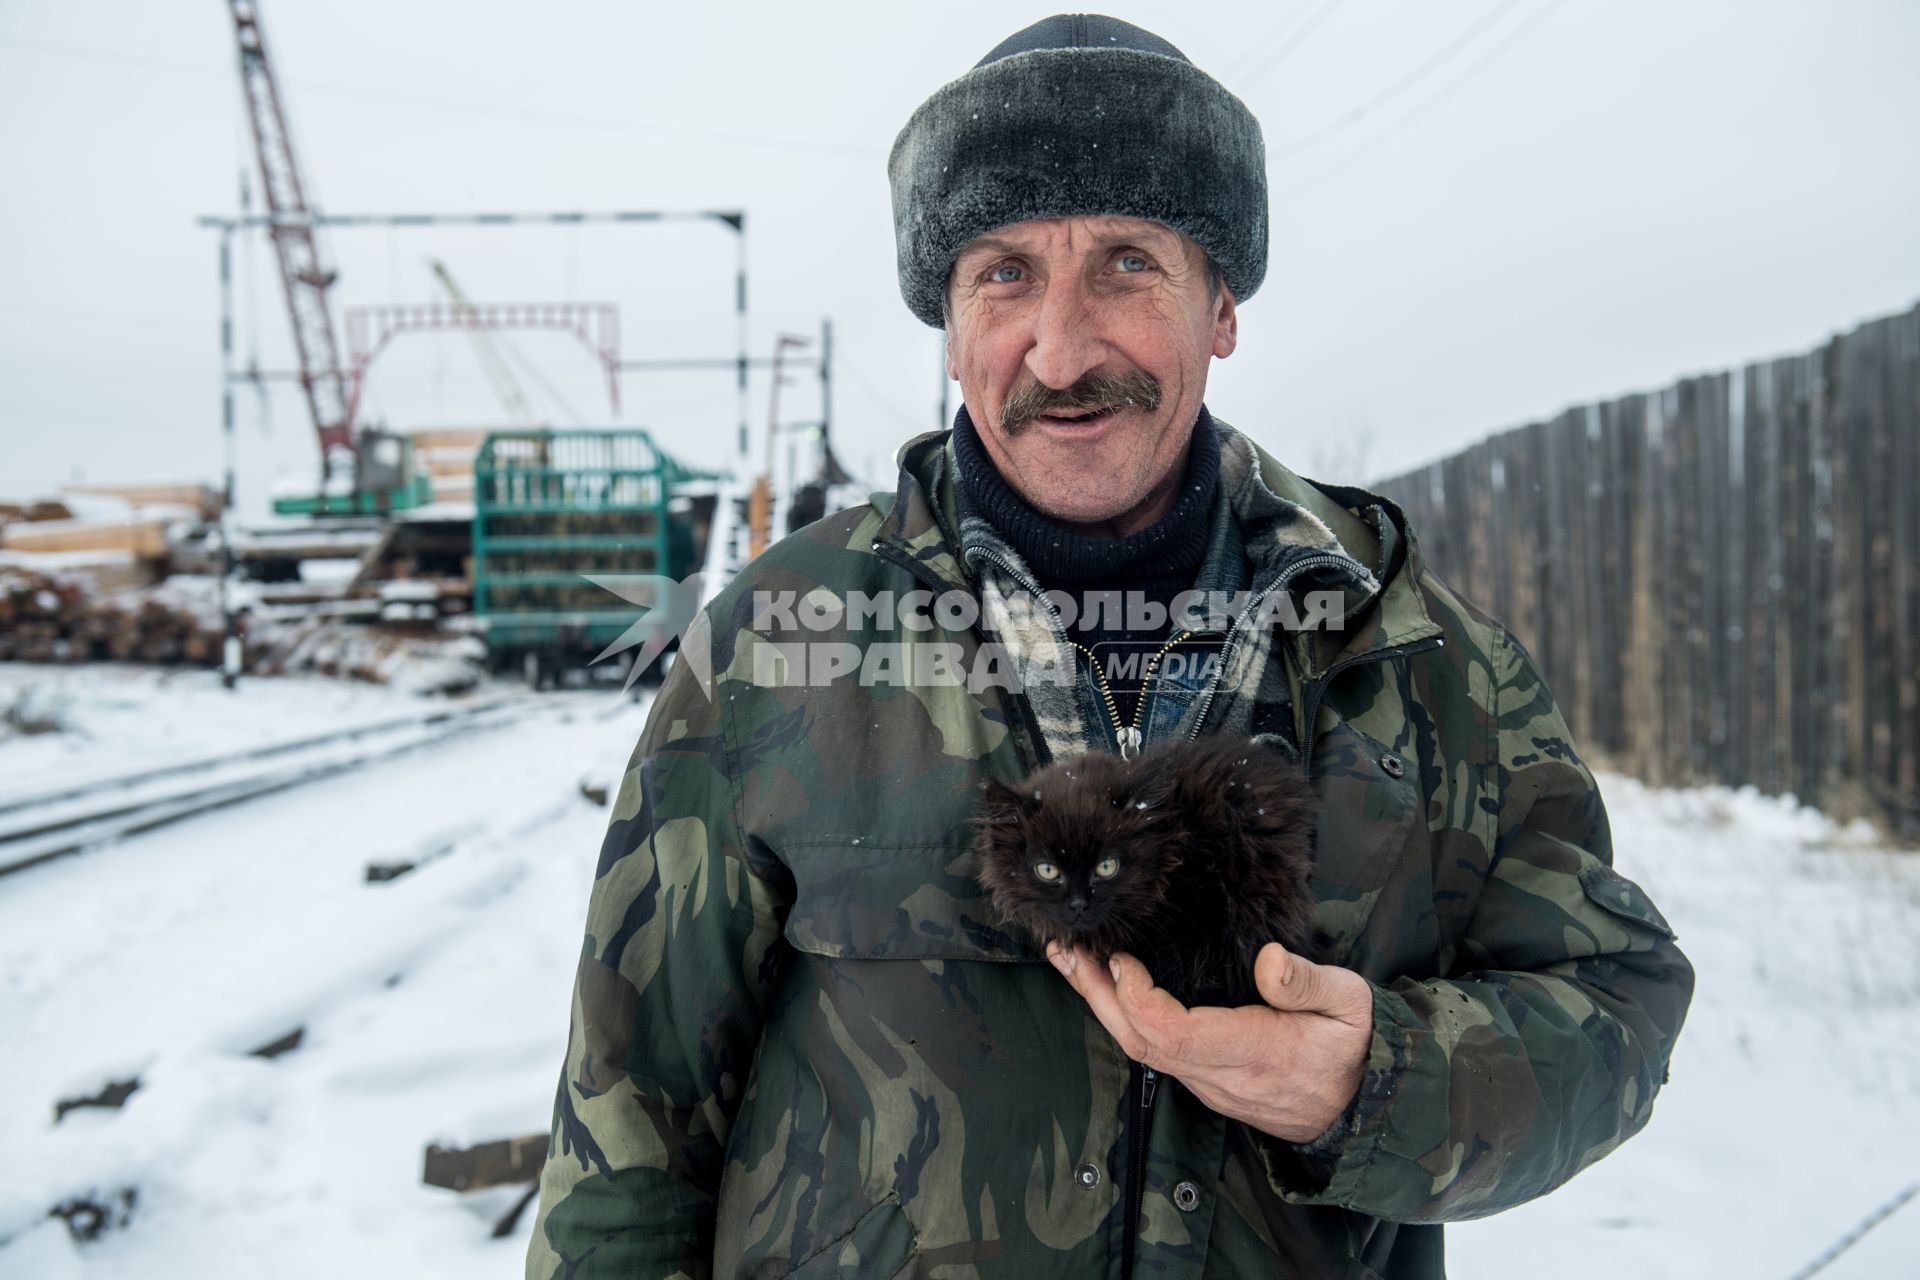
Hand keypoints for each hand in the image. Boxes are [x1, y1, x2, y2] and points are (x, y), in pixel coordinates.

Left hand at [1048, 940, 1373, 1143]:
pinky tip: (1109, 989)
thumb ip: (1308, 983)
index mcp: (1255, 1051)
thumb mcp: (1350, 1004)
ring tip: (1074, 962)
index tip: (1122, 959)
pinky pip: (1155, 1052)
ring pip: (1142, 1050)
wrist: (1360, 1108)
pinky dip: (1124, 1017)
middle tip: (1066, 951)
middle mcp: (1222, 1075)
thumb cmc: (1354, 1046)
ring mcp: (1210, 1083)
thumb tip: (1268, 961)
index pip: (1176, 1034)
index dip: (1138, 998)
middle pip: (1142, 1042)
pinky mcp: (1206, 1081)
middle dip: (1098, 996)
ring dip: (1104, 1005)